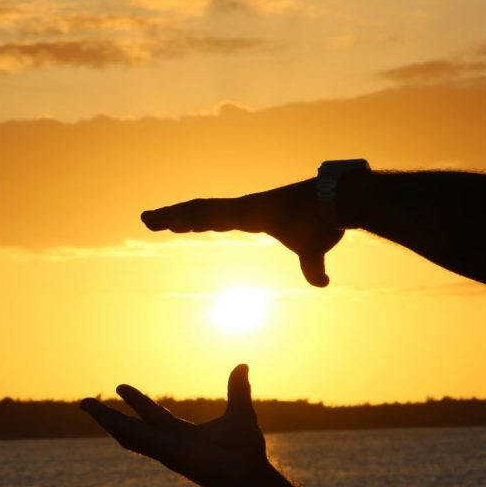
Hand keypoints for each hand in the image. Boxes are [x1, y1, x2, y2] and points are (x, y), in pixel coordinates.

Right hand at [80, 364, 272, 486]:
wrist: (250, 473)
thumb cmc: (246, 451)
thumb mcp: (239, 410)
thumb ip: (237, 389)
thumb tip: (242, 366)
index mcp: (182, 434)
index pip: (153, 415)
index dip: (137, 401)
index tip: (120, 388)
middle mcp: (168, 442)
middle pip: (131, 426)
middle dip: (108, 415)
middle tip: (85, 402)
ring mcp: (164, 450)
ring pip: (127, 433)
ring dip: (105, 419)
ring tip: (84, 404)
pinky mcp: (165, 454)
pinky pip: (138, 440)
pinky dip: (119, 428)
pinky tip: (104, 418)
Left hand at [141, 179, 343, 286]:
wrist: (339, 204)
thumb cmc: (325, 222)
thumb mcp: (313, 251)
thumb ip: (312, 268)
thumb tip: (321, 282)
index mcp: (252, 215)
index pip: (214, 217)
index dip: (191, 220)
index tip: (172, 223)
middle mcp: (244, 208)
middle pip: (200, 212)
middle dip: (173, 216)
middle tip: (146, 219)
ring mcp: (246, 206)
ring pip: (202, 210)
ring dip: (175, 215)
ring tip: (149, 219)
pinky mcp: (251, 208)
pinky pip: (217, 212)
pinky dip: (194, 215)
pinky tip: (175, 219)